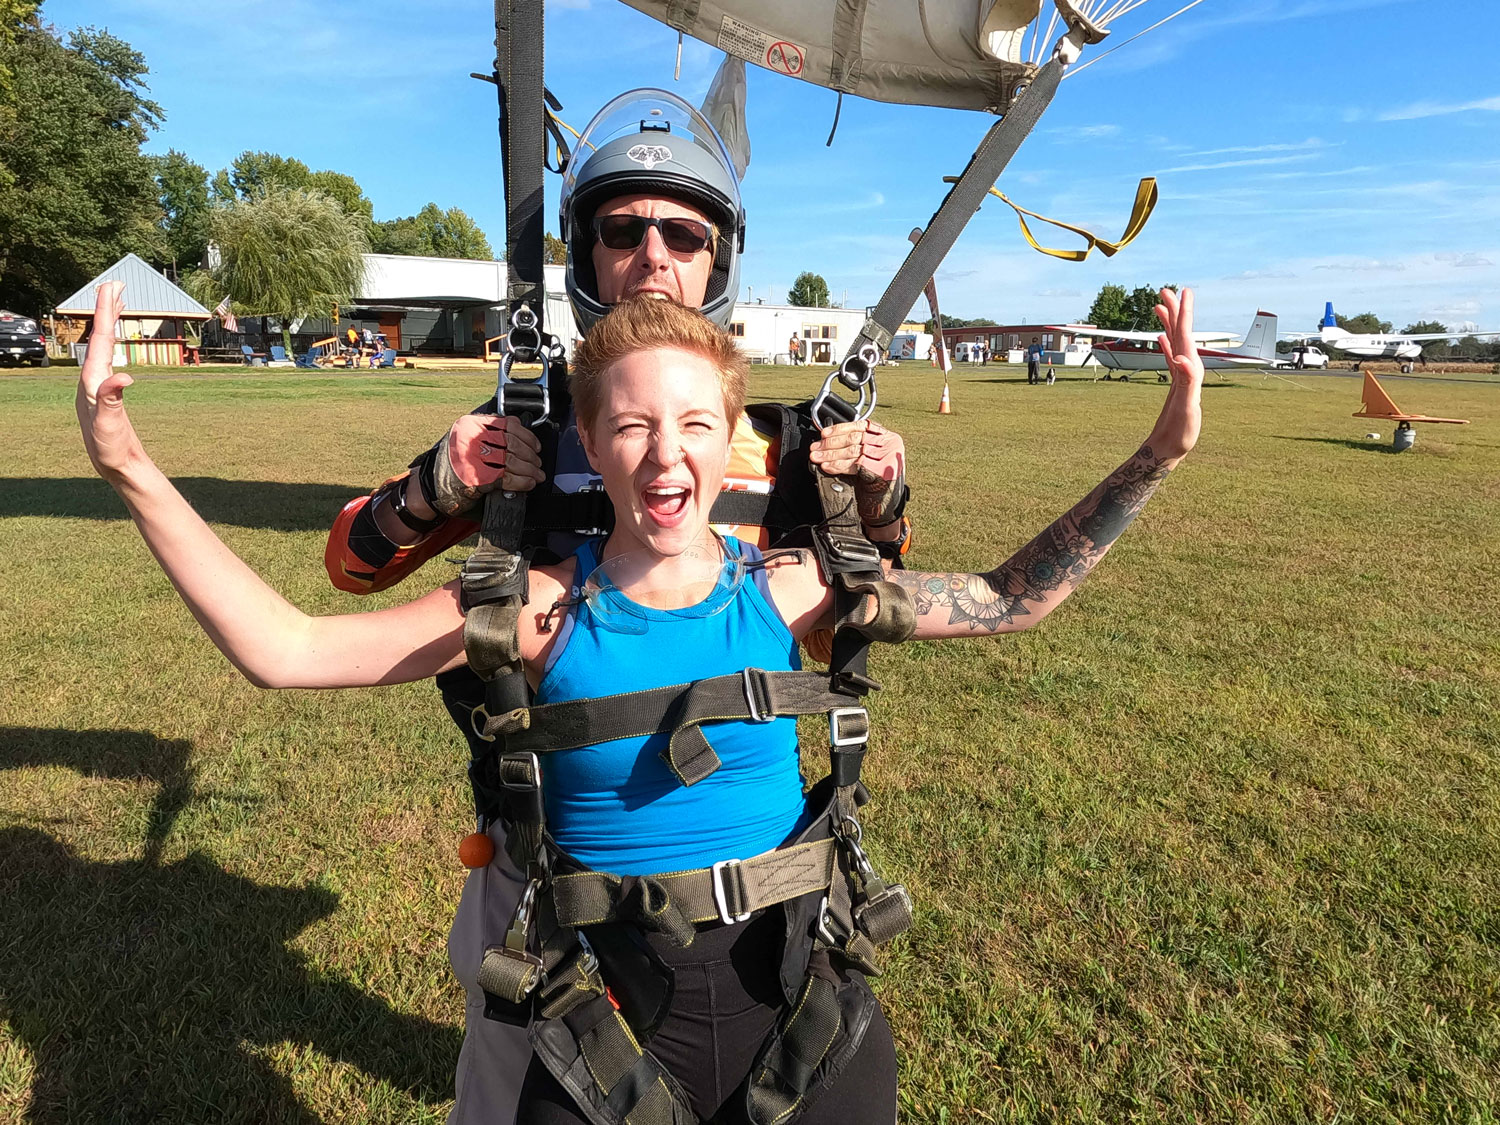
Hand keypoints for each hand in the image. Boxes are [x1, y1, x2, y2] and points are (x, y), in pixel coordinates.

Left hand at [75, 281, 143, 481]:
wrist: (114, 466)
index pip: (99, 340)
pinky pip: (108, 356)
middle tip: (115, 283)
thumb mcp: (109, 426)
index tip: (109, 288)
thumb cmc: (110, 449)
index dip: (104, 313)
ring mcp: (98, 384)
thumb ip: (112, 400)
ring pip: (102, 344)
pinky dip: (113, 341)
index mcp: (92, 381)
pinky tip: (115, 339)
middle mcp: (92, 378)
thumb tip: (123, 376)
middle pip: (98, 336)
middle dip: (105, 309)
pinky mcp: (106, 390)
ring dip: (109, 322)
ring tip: (117, 302)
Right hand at [428, 413, 545, 514]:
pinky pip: (506, 478)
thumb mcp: (465, 441)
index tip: (535, 445)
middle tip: (537, 463)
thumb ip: (488, 435)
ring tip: (536, 475)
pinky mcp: (477, 478)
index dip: (527, 435)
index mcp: (470, 425)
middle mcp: (471, 439)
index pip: (507, 424)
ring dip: (530, 470)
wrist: (430, 488)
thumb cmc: (451, 466)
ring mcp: (473, 458)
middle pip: (512, 443)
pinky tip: (528, 483)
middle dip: (530, 455)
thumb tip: (520, 438)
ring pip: (512, 461)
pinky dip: (521, 481)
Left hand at [808, 419, 906, 523]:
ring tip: (817, 457)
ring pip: (852, 451)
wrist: (887, 502)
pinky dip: (838, 466)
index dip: (840, 429)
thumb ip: (856, 445)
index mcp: (886, 435)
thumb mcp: (870, 455)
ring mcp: (886, 457)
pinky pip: (854, 465)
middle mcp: (889, 444)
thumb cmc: (876, 478)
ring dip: (831, 454)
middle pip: (854, 439)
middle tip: (815, 448)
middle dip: (831, 443)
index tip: (824, 434)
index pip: (860, 426)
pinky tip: (827, 466)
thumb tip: (828, 440)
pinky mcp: (881, 471)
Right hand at [1150, 287, 1204, 464]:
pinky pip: (1169, 355)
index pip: (1186, 336)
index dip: (1184, 313)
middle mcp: (1188, 369)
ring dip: (1169, 322)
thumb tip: (1183, 358)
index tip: (1184, 292)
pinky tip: (1160, 337)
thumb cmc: (1181, 432)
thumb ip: (1187, 382)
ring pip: (1174, 341)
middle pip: (1181, 333)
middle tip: (1166, 289)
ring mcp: (1181, 374)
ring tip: (1160, 305)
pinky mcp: (1174, 382)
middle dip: (1176, 310)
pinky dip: (1165, 343)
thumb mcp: (1187, 407)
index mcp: (1190, 370)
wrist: (1174, 447)